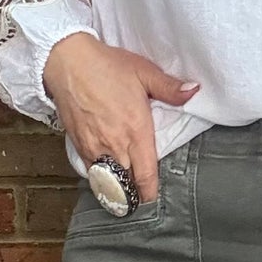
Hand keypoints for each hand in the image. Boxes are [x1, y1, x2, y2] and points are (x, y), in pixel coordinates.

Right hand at [42, 32, 198, 203]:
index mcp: (136, 130)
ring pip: (108, 180)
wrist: (67, 62)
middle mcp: (116, 143)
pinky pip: (91, 170)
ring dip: (116, 187)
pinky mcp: (78, 144)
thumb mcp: (144, 72)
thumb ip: (170, 88)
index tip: (152, 199)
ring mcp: (95, 146)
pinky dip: (99, 176)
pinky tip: (105, 173)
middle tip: (140, 196)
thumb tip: (194, 91)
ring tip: (123, 190)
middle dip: (134, 192)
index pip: (146, 174)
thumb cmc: (106, 65)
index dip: (150, 192)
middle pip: (127, 183)